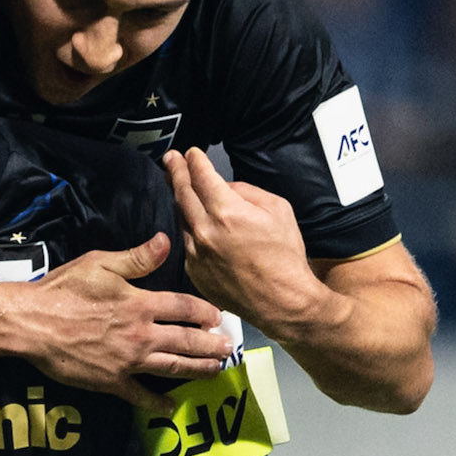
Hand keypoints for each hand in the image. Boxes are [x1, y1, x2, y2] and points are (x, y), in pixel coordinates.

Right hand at [5, 233, 233, 407]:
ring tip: (215, 370)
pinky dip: (157, 402)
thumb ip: (136, 258)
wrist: (32, 325)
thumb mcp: (100, 263)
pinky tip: (170, 406)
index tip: (218, 317)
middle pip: (186, 340)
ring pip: (172, 367)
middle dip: (210, 345)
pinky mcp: (111, 381)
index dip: (204, 311)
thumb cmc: (63, 290)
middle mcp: (141, 334)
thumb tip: (167, 242)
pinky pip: (140, 395)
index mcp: (140, 303)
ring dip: (197, 370)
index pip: (183, 307)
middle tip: (228, 349)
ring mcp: (128, 361)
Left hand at [162, 149, 323, 339]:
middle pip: (182, 193)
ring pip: (181, 218)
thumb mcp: (277, 209)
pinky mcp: (194, 272)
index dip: (194, 161)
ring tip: (178, 186)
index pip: (201, 176)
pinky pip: (187, 243)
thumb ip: (246, 192)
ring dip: (180, 200)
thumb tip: (225, 187)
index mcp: (227, 212)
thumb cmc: (285, 258)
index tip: (191, 153)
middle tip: (170, 160)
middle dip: (175, 172)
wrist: (282, 301)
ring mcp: (196, 254)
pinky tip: (194, 222)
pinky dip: (189, 228)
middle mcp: (206, 232)